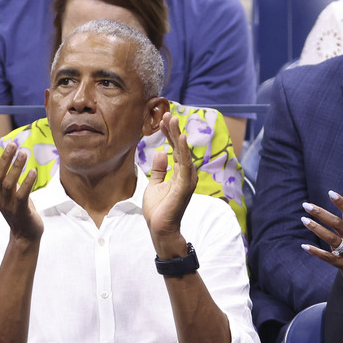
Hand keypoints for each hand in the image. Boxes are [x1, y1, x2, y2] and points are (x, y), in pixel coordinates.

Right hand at [0, 142, 42, 240]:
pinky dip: (27, 183)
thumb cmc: (17, 208)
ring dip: (16, 167)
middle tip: (12, 144)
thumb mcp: (7, 189)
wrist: (25, 234)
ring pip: (9, 184)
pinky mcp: (21, 210)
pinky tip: (32, 171)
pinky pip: (22, 195)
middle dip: (4, 159)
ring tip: (24, 153)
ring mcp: (9, 205)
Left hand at [142, 112, 197, 249]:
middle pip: (180, 147)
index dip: (169, 134)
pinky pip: (185, 164)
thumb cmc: (159, 210)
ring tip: (172, 120)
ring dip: (178, 135)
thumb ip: (159, 169)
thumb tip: (161, 153)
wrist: (160, 228)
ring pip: (183, 152)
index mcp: (179, 173)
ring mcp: (187, 179)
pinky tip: (180, 137)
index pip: (175, 149)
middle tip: (167, 114)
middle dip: (174, 130)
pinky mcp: (185, 185)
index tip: (163, 120)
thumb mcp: (155, 184)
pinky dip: (183, 150)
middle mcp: (186, 174)